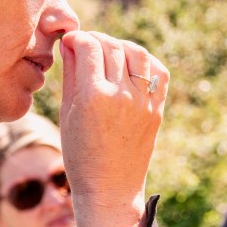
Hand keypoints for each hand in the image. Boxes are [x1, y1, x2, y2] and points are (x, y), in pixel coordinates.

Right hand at [59, 31, 168, 226]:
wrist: (109, 188)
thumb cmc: (79, 155)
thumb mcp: (68, 115)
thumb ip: (70, 76)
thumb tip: (70, 45)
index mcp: (94, 97)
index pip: (90, 47)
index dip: (79, 38)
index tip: (71, 42)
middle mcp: (122, 95)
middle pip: (113, 46)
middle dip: (97, 40)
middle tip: (86, 45)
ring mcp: (144, 102)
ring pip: (138, 53)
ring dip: (121, 46)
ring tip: (109, 53)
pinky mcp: (157, 109)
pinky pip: (158, 72)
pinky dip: (145, 62)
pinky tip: (131, 66)